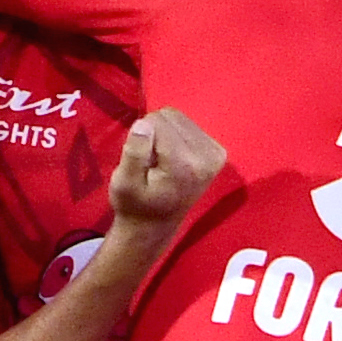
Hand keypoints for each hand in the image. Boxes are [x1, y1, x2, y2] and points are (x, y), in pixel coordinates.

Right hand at [104, 106, 225, 238]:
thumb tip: (144, 124)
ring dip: (163, 133)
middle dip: (153, 133)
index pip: (156, 121)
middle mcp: (206, 158)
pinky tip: (172, 159)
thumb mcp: (123, 184)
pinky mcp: (218, 152)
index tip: (141, 161)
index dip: (141, 136)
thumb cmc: (134, 205)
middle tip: (150, 161)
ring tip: (160, 161)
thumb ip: (134, 153)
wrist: (155, 225)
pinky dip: (175, 136)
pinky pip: (189, 124)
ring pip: (178, 117)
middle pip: (169, 115)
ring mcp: (216, 154)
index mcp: (184, 165)